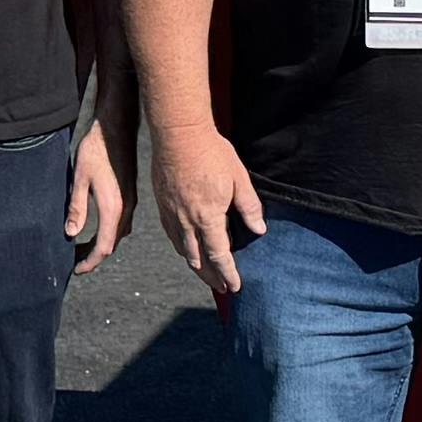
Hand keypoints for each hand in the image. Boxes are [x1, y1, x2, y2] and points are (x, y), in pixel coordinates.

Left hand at [62, 113, 128, 268]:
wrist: (116, 128)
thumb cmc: (96, 151)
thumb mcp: (79, 179)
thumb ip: (76, 208)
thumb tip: (71, 234)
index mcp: (113, 208)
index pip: (103, 247)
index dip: (90, 262)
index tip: (77, 270)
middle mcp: (125, 208)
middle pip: (112, 244)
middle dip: (95, 257)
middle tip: (76, 262)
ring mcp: (130, 201)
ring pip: (118, 234)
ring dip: (102, 245)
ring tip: (83, 249)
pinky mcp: (130, 194)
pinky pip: (121, 223)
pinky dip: (109, 232)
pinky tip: (97, 229)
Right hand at [153, 119, 264, 301]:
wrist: (178, 133)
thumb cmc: (211, 152)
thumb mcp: (239, 178)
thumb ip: (249, 206)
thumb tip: (259, 229)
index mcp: (208, 217)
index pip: (219, 255)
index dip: (228, 274)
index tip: (234, 287)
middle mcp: (186, 221)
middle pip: (198, 260)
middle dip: (211, 277)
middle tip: (221, 288)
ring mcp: (171, 214)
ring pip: (182, 250)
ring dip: (195, 266)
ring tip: (205, 274)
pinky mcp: (162, 205)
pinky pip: (171, 236)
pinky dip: (181, 248)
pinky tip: (186, 249)